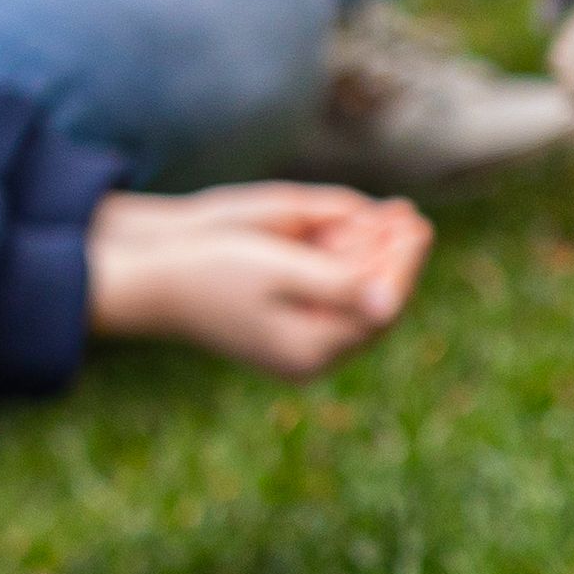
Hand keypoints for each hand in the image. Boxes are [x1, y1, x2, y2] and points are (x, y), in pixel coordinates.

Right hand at [83, 185, 432, 376]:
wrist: (156, 278)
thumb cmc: (214, 269)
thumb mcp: (280, 271)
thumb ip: (338, 287)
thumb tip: (389, 303)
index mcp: (310, 350)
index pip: (380, 308)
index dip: (403, 264)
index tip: (417, 226)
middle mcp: (311, 354)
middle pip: (376, 307)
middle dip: (396, 259)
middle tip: (414, 218)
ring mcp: (300, 344)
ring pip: (359, 300)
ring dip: (379, 258)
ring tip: (402, 218)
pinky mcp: (288, 328)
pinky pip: (337, 297)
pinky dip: (354, 264)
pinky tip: (368, 230)